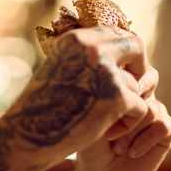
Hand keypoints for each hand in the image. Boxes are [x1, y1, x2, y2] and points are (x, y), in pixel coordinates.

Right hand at [5, 26, 151, 165]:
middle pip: (136, 46)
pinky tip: (109, 134)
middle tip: (134, 91)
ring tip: (107, 123)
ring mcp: (106, 71)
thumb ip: (86, 59)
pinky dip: (129, 124)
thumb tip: (118, 50)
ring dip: (129, 104)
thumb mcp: (61, 71)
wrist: (29, 137)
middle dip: (140, 69)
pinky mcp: (117, 97)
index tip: (127, 71)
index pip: (117, 32)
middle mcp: (92, 48)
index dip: (127, 52)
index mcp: (76, 39)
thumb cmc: (42, 110)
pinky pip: (142, 107)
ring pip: (139, 83)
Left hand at [73, 73, 170, 170]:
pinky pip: (163, 125)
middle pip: (145, 86)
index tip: (105, 104)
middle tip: (110, 130)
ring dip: (132, 130)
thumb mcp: (94, 120)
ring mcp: (156, 111)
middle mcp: (142, 96)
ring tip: (117, 147)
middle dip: (127, 109)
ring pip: (151, 109)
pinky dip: (145, 140)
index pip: (132, 68)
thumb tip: (121, 83)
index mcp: (123, 87)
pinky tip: (131, 152)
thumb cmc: (91, 146)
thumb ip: (109, 98)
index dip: (122, 84)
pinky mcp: (166, 130)